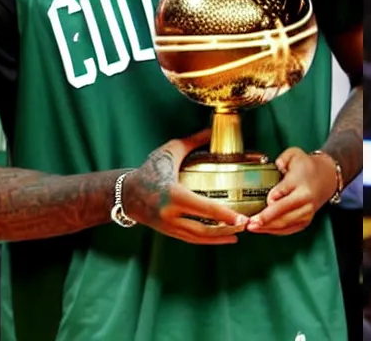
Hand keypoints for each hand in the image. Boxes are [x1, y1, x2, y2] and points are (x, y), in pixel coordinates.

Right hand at [121, 129, 249, 244]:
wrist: (125, 193)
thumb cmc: (149, 169)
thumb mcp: (170, 151)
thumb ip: (193, 141)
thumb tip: (213, 130)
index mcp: (173, 194)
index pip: (204, 207)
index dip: (224, 215)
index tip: (240, 219)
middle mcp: (170, 215)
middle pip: (203, 229)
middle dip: (226, 230)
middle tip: (245, 225)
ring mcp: (168, 226)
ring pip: (198, 237)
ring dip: (218, 238)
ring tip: (237, 234)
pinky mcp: (168, 232)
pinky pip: (191, 238)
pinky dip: (207, 240)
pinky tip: (221, 237)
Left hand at [243, 148, 340, 236]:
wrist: (326, 178)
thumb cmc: (307, 167)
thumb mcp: (295, 154)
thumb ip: (283, 158)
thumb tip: (275, 167)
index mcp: (301, 183)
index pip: (283, 192)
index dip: (272, 197)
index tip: (263, 201)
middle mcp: (305, 200)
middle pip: (282, 213)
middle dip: (265, 219)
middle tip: (249, 223)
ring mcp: (306, 213)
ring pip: (284, 224)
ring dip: (266, 228)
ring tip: (251, 227)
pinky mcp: (305, 222)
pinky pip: (287, 230)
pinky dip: (274, 231)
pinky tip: (263, 229)